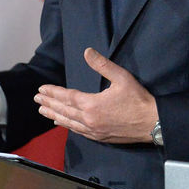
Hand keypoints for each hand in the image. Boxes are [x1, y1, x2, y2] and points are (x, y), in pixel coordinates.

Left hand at [33, 48, 157, 144]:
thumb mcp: (122, 77)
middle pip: (64, 110)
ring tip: (43, 110)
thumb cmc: (138, 99)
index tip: (41, 88)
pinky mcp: (99, 137)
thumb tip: (87, 52)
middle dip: (49, 103)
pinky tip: (61, 123)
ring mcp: (93, 130)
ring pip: (68, 122)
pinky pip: (78, 131)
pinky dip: (66, 125)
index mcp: (92, 104)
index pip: (67, 96)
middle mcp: (89, 119)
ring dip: (54, 115)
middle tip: (37, 99)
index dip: (53, 92)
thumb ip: (102, 65)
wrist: (152, 122)